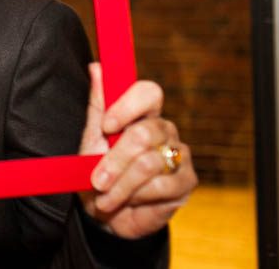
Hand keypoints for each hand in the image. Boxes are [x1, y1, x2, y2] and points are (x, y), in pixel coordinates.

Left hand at [79, 63, 197, 237]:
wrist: (106, 213)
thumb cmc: (97, 171)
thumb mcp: (91, 138)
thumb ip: (98, 105)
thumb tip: (96, 67)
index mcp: (143, 114)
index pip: (148, 93)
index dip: (128, 106)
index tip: (107, 126)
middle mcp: (165, 130)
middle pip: (144, 133)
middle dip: (114, 161)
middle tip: (96, 180)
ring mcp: (179, 155)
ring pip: (148, 163)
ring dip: (120, 185)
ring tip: (105, 196)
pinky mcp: (187, 182)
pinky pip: (160, 187)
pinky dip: (135, 197)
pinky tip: (127, 203)